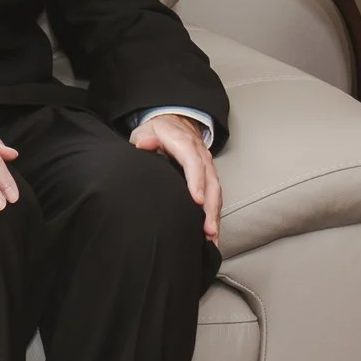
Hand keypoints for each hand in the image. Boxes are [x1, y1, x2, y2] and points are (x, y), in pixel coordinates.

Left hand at [131, 112, 221, 242]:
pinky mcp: (210, 177)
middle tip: (207, 229)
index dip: (197, 182)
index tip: (197, 200)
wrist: (176, 123)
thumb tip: (144, 144)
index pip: (194, 163)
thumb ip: (146, 139)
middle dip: (211, 207)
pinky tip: (212, 234)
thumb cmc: (158, 132)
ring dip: (215, 215)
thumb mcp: (147, 131)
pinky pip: (215, 196)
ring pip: (217, 193)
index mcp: (185, 144)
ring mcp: (208, 167)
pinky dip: (215, 214)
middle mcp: (201, 157)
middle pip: (211, 182)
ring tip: (212, 237)